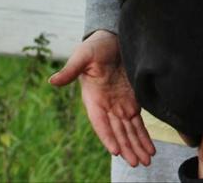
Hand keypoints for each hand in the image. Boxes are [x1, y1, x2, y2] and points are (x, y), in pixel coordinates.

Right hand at [49, 30, 154, 167]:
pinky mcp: (132, 100)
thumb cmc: (95, 47)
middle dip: (128, 147)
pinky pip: (138, 122)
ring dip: (138, 146)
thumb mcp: (83, 55)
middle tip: (138, 163)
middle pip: (118, 132)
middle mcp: (106, 106)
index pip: (100, 123)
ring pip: (129, 131)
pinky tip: (150, 149)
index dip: (108, 136)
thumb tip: (53, 81)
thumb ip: (71, 70)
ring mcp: (119, 105)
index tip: (116, 150)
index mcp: (93, 99)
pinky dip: (144, 136)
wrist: (112, 38)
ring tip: (147, 161)